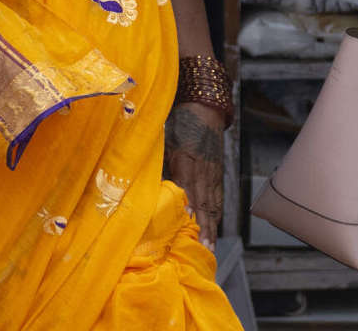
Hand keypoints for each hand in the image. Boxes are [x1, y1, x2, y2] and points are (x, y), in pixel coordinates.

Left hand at [165, 101, 225, 248]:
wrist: (205, 109)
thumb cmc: (179, 122)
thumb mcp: (164, 138)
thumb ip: (155, 161)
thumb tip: (139, 184)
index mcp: (186, 157)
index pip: (188, 184)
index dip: (188, 204)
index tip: (188, 221)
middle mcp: (203, 168)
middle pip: (205, 200)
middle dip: (204, 226)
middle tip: (203, 249)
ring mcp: (213, 172)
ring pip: (214, 203)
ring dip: (212, 226)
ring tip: (209, 248)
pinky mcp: (218, 174)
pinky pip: (218, 198)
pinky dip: (215, 216)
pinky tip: (213, 230)